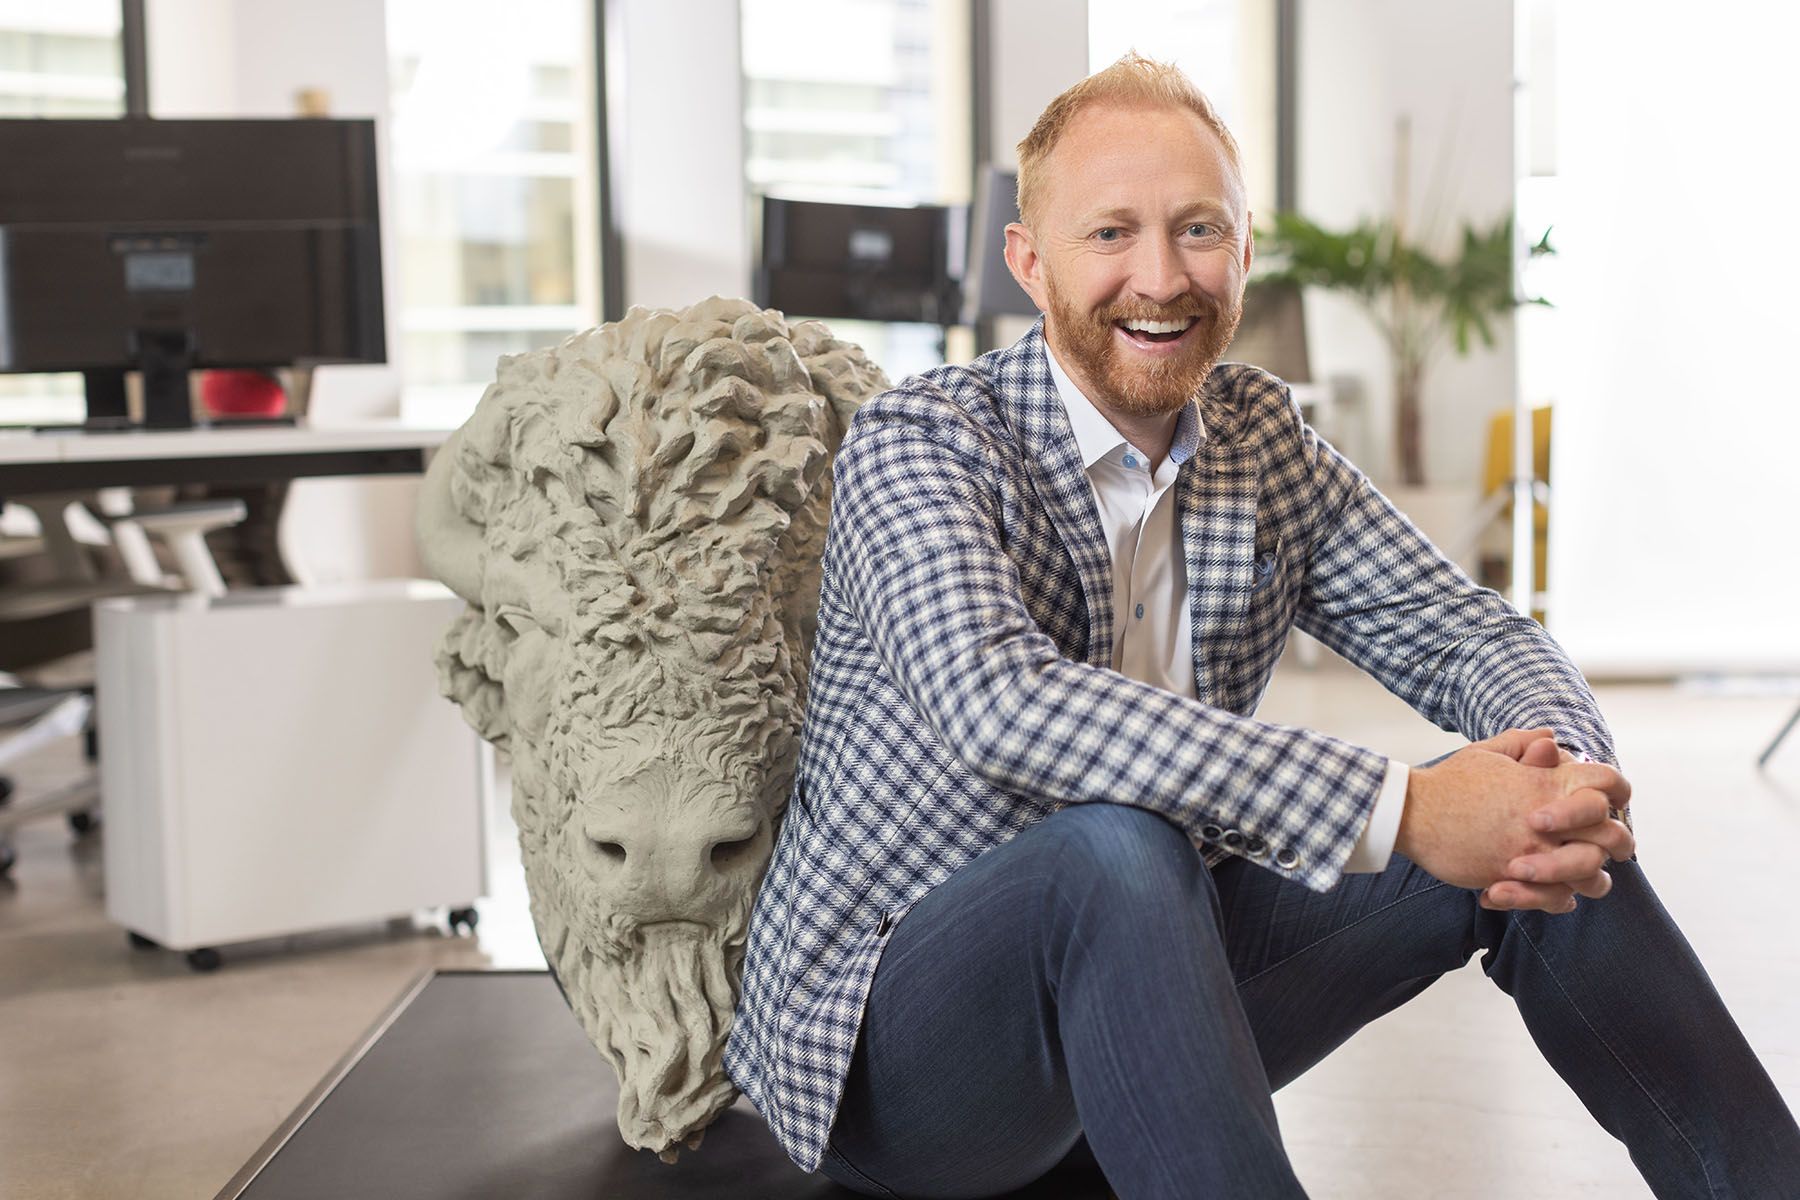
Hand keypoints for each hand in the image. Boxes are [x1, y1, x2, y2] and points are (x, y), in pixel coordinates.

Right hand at [1396, 730, 1632, 913]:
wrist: (1413, 812)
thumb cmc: (1449, 782)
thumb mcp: (1487, 753)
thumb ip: (1522, 744)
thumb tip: (1549, 738)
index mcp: (1547, 782)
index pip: (1607, 783)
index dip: (1617, 795)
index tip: (1610, 807)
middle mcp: (1549, 817)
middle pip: (1613, 835)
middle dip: (1616, 845)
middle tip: (1607, 852)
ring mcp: (1533, 849)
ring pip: (1591, 873)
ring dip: (1588, 878)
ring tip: (1575, 879)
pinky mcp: (1514, 876)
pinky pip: (1558, 897)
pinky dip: (1559, 899)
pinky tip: (1553, 894)